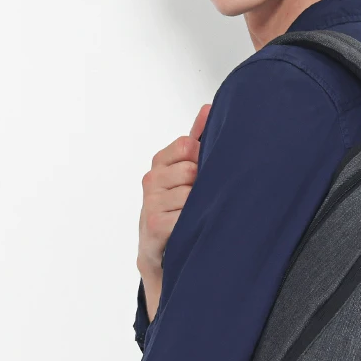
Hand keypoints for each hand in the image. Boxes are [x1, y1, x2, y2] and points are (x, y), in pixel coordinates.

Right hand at [137, 103, 210, 276]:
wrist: (158, 251)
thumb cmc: (176, 207)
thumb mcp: (185, 171)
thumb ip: (197, 140)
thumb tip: (208, 108)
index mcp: (160, 162)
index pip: (188, 145)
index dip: (203, 158)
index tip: (205, 173)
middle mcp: (152, 179)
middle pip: (192, 170)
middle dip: (204, 186)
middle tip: (203, 200)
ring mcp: (151, 202)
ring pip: (191, 195)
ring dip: (201, 207)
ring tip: (198, 216)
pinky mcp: (155, 225)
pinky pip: (186, 217)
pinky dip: (194, 224)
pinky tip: (192, 229)